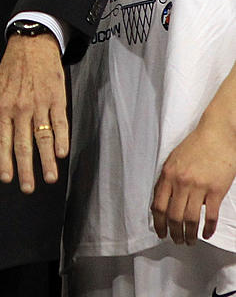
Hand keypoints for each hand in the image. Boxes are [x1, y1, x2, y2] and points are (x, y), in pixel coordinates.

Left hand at [0, 34, 66, 193]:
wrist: (32, 44)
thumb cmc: (11, 69)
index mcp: (3, 108)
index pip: (2, 139)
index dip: (4, 160)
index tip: (6, 179)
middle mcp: (20, 108)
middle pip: (23, 143)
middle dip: (25, 168)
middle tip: (27, 188)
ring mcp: (40, 104)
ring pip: (43, 136)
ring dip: (47, 159)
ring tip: (50, 178)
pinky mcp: (57, 98)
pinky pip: (60, 122)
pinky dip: (62, 138)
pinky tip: (63, 153)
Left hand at [151, 115, 235, 243]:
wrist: (217, 134)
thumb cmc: (196, 146)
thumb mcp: (174, 159)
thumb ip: (169, 179)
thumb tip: (166, 200)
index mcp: (167, 174)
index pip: (157, 205)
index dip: (158, 223)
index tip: (160, 232)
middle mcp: (180, 182)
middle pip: (172, 215)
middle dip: (173, 232)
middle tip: (176, 241)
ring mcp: (199, 186)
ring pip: (190, 218)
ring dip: (189, 234)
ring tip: (190, 241)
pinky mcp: (216, 189)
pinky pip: (210, 215)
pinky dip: (207, 228)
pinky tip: (206, 234)